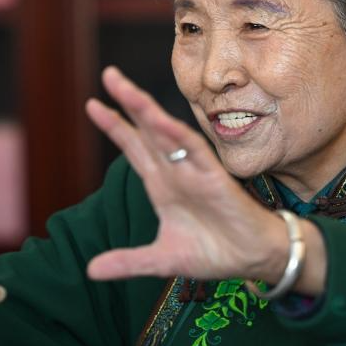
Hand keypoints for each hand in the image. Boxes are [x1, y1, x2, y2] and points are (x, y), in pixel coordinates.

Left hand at [85, 67, 325, 292]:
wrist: (254, 260)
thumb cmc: (214, 252)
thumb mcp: (161, 260)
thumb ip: (127, 262)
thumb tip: (90, 271)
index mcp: (162, 185)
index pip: (134, 148)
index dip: (115, 126)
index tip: (92, 105)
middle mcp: (176, 172)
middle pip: (147, 131)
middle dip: (128, 103)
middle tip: (108, 74)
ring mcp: (195, 172)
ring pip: (168, 134)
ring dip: (147, 111)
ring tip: (125, 89)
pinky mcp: (216, 179)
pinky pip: (196, 152)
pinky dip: (178, 136)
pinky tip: (161, 121)